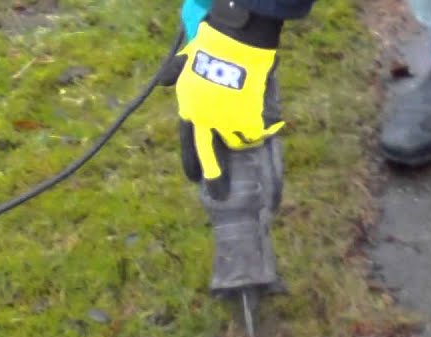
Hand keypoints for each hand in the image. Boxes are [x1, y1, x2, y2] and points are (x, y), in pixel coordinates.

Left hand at [159, 18, 283, 198]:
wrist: (233, 47)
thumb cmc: (209, 48)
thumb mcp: (185, 62)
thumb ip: (173, 74)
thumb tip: (162, 80)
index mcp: (189, 110)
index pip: (187, 143)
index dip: (192, 162)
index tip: (194, 179)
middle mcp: (205, 122)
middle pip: (210, 155)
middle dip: (215, 178)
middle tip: (220, 196)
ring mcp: (227, 124)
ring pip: (237, 141)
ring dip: (244, 137)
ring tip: (253, 130)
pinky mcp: (247, 122)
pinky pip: (256, 134)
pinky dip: (262, 130)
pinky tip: (268, 126)